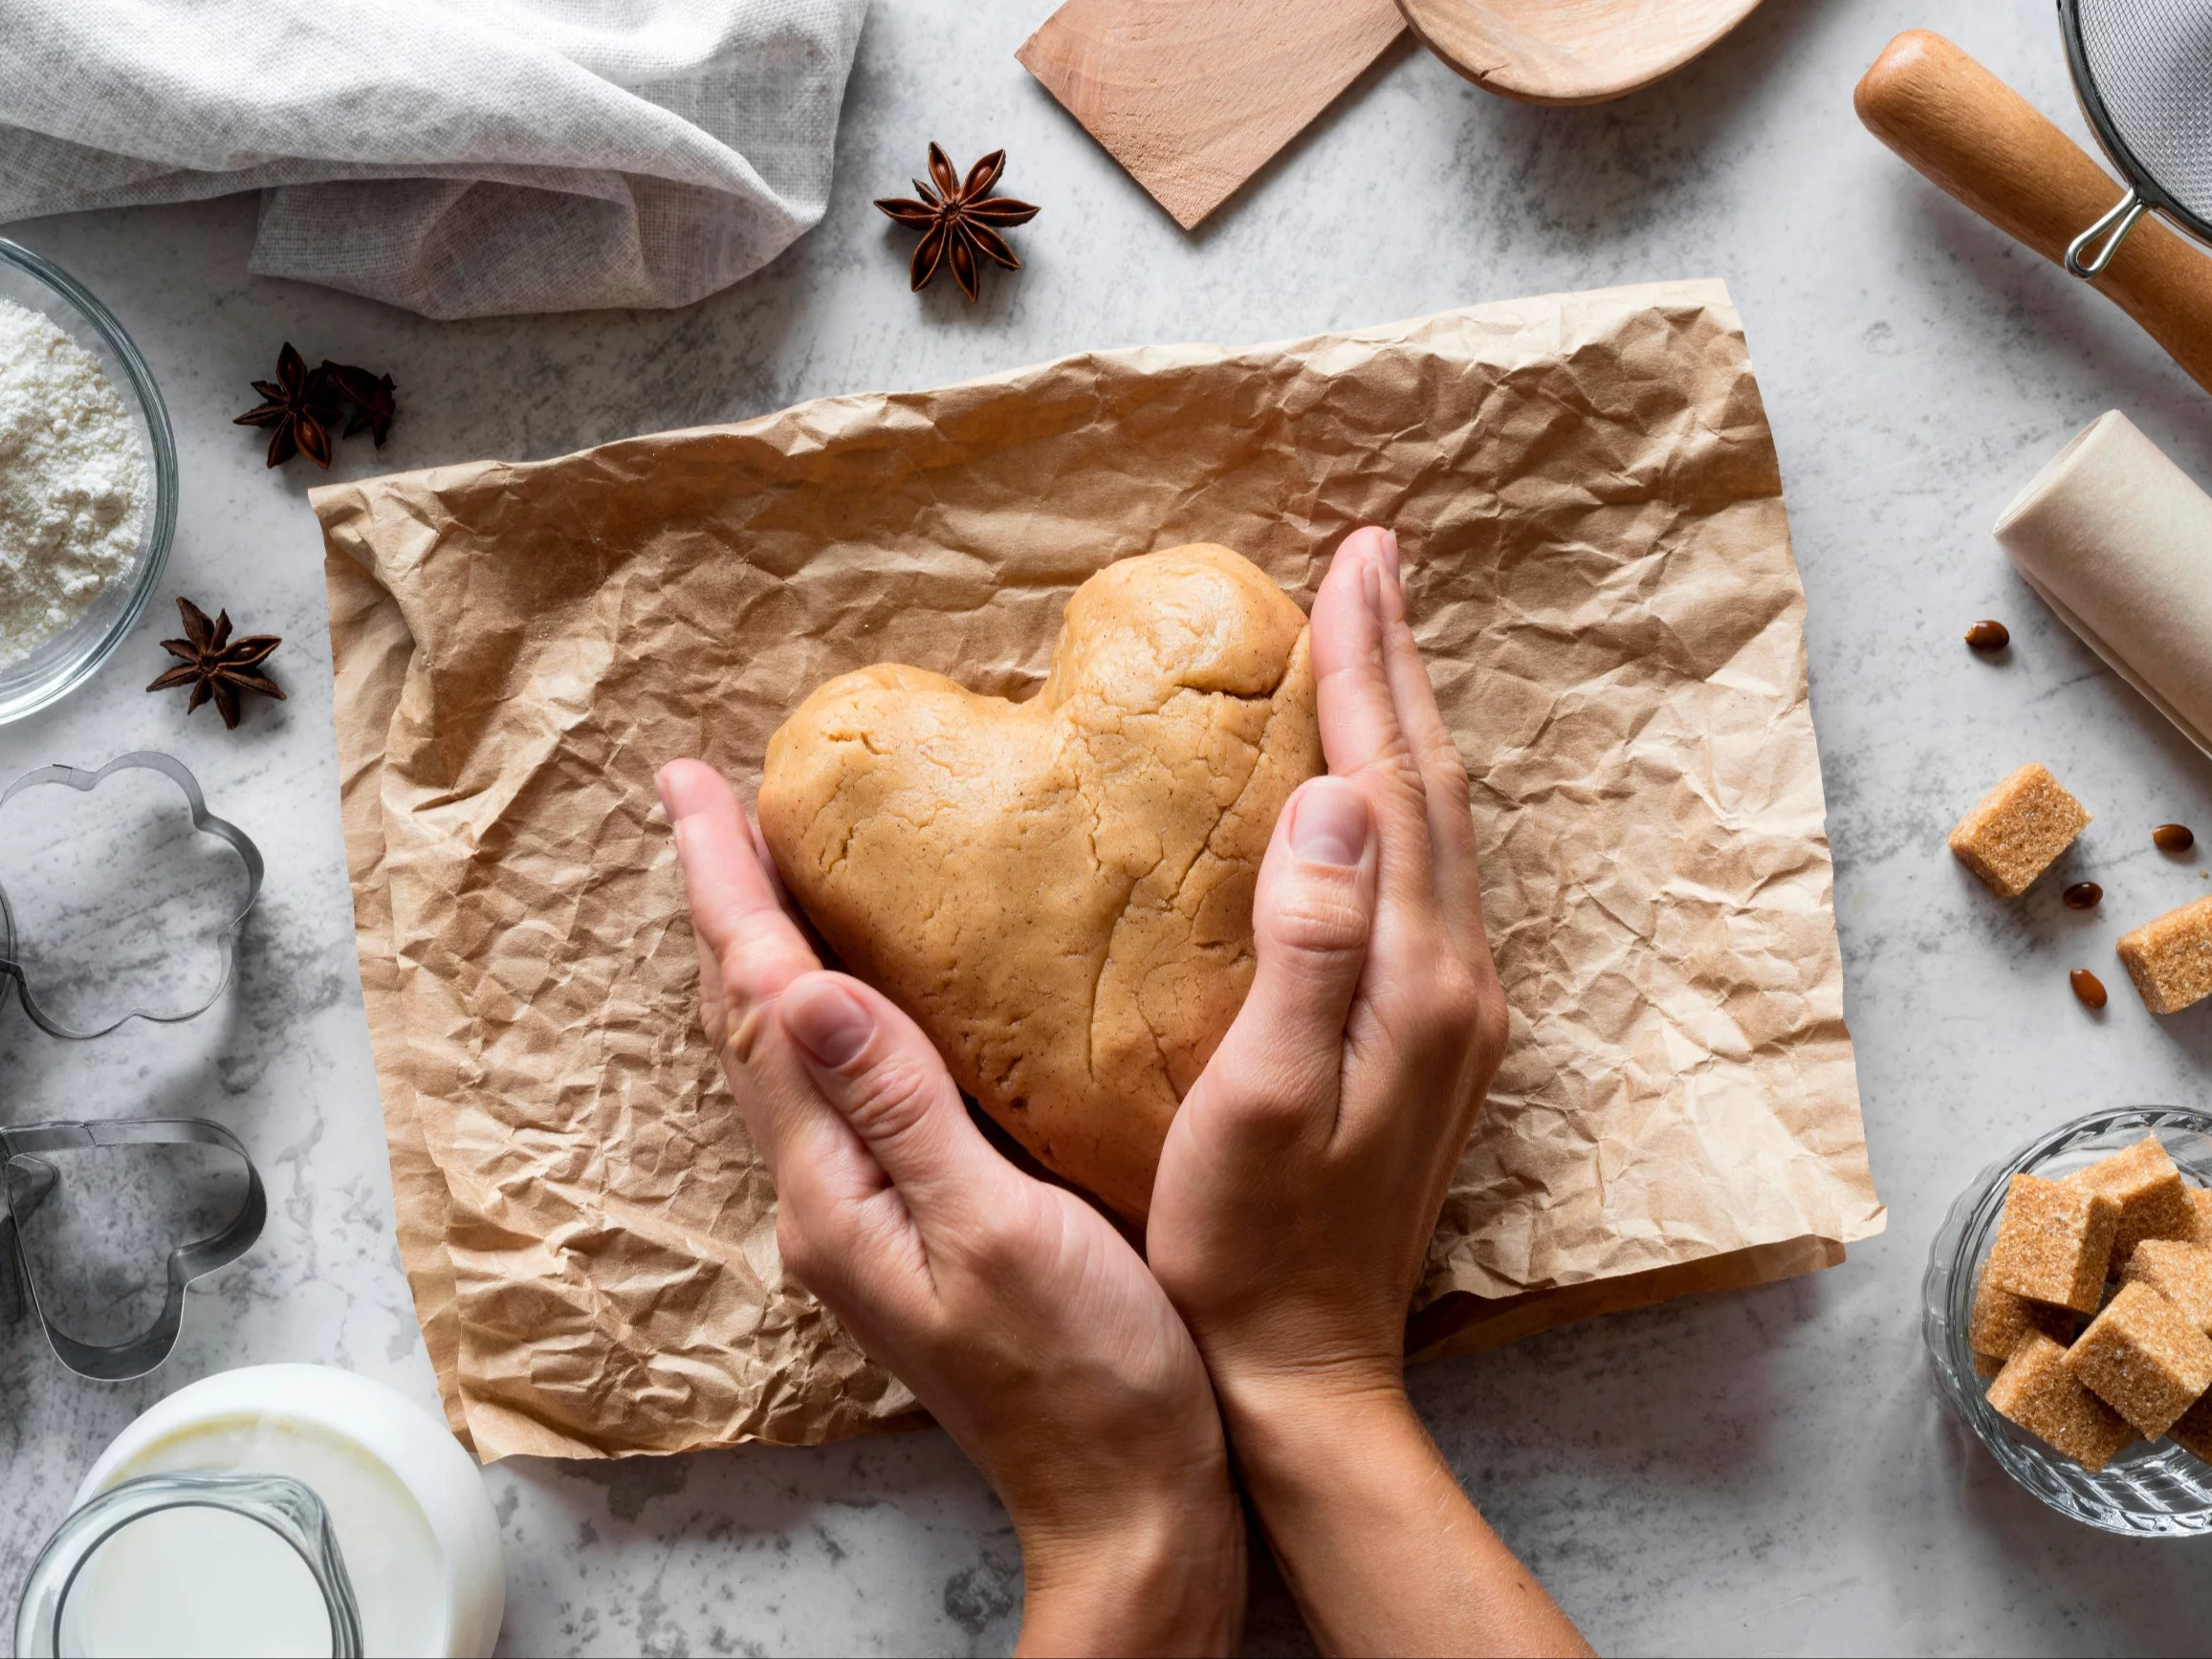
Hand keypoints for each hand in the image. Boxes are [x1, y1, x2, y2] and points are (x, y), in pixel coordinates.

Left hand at [659, 760, 1243, 1656]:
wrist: (1127, 1505)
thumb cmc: (1088, 1381)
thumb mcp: (995, 1234)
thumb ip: (902, 1110)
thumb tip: (808, 990)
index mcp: (835, 1190)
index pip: (760, 1008)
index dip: (727, 890)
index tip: (692, 787)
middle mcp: (827, 1198)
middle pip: (752, 1023)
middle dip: (726, 903)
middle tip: (705, 799)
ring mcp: (865, 1216)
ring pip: (791, 1053)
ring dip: (767, 950)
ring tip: (763, 866)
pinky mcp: (913, 1224)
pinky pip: (846, 1087)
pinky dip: (831, 1008)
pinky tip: (865, 985)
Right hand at [1147, 528, 1587, 1655]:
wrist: (1305, 1372)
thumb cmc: (1249, 1249)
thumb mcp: (1258, 1101)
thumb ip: (1307, 949)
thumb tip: (1331, 800)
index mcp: (1414, 982)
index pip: (1392, 786)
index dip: (1368, 668)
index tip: (1347, 565)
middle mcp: (1455, 984)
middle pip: (1432, 790)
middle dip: (1398, 666)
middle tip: (1367, 562)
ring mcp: (1452, 1015)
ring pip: (1436, 830)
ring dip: (1405, 725)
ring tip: (1372, 643)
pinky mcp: (1429, 1041)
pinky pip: (1423, 879)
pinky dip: (1398, 800)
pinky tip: (1364, 790)